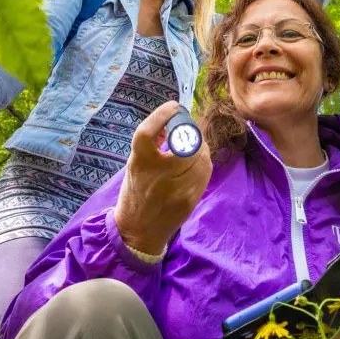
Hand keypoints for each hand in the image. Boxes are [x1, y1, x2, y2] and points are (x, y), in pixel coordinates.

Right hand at [114, 101, 212, 254]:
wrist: (139, 231)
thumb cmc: (135, 193)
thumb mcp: (134, 165)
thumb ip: (152, 143)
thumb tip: (172, 120)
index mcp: (139, 164)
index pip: (146, 133)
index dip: (162, 115)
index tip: (173, 107)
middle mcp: (158, 175)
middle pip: (185, 142)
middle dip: (191, 131)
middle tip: (188, 128)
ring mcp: (177, 189)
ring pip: (201, 156)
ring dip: (200, 146)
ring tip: (192, 146)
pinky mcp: (191, 198)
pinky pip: (205, 171)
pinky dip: (203, 161)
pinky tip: (196, 161)